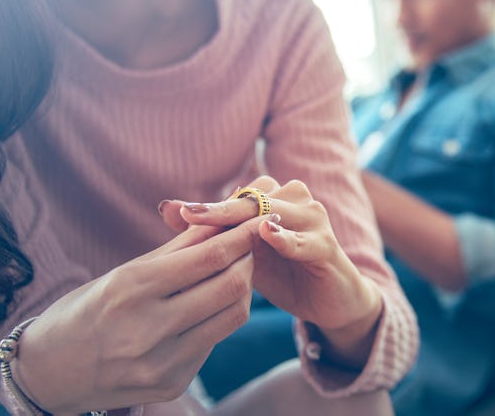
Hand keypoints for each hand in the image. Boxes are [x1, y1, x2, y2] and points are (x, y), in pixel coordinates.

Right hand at [12, 219, 264, 413]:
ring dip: (242, 288)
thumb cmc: (86, 309)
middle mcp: (148, 329)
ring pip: (233, 315)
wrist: (49, 373)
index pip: (210, 257)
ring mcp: (162, 363)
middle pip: (231, 286)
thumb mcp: (125, 272)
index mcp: (132, 289)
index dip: (243, 235)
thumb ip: (178, 248)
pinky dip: (219, 317)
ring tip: (235, 270)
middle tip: (250, 244)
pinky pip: (214, 341)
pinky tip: (209, 306)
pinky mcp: (173, 384)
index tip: (260, 218)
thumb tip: (223, 217)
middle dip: (249, 259)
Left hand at [160, 176, 383, 367]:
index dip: (210, 203)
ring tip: (219, 225)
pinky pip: (304, 239)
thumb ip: (212, 232)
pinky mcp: (328, 245)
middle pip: (254, 199)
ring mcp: (315, 220)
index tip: (177, 211)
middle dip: (221, 208)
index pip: (239, 193)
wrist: (329, 301)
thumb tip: (166, 208)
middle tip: (190, 214)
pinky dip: (285, 238)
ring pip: (277, 213)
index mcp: (277, 197)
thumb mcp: (243, 255)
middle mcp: (297, 200)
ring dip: (247, 219)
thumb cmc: (284, 273)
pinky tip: (267, 235)